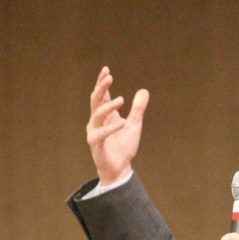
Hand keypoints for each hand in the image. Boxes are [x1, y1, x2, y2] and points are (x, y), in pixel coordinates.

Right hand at [86, 66, 149, 186]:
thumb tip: (144, 91)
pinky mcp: (95, 144)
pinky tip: (122, 122)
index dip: (101, 82)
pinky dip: (112, 128)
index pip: (100, 95)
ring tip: (122, 100)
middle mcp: (97, 121)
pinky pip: (101, 134)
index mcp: (104, 115)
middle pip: (95, 100)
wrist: (120, 169)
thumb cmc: (124, 147)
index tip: (106, 70)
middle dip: (101, 88)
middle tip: (109, 77)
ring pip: (97, 114)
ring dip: (109, 105)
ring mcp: (94, 132)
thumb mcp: (134, 125)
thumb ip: (138, 109)